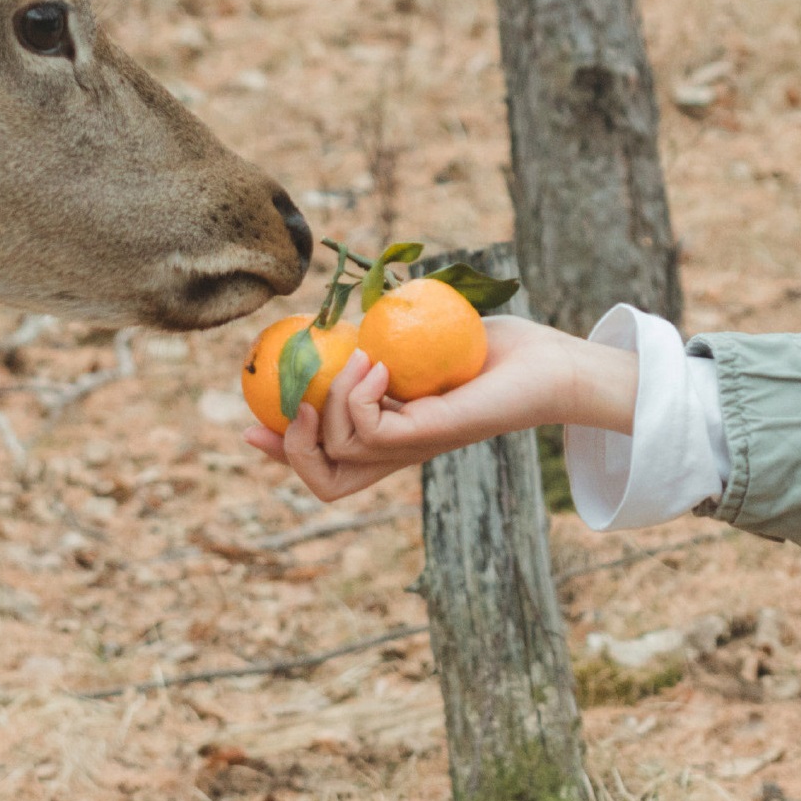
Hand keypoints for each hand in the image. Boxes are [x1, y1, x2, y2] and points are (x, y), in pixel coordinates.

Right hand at [239, 313, 638, 502]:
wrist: (550, 365)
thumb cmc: (493, 348)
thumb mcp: (419, 340)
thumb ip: (380, 337)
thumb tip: (340, 316)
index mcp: (391, 437)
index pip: (327, 466)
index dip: (281, 453)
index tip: (251, 424)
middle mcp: (400, 451)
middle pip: (324, 484)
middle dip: (290, 448)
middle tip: (296, 400)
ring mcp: (414, 447)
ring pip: (337, 452)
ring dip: (330, 401)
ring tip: (361, 360)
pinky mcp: (430, 435)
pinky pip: (368, 432)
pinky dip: (357, 397)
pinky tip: (379, 364)